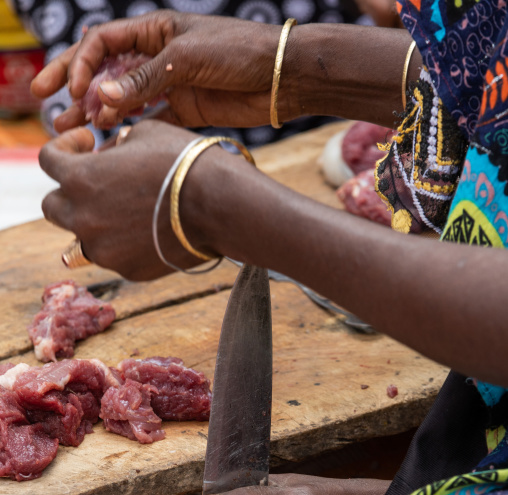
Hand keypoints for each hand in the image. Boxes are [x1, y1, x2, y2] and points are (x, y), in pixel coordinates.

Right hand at [31, 11, 281, 132]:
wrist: (279, 78)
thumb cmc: (237, 52)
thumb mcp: (186, 59)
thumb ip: (144, 80)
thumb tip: (100, 100)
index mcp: (154, 32)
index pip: (103, 44)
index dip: (81, 64)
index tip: (72, 88)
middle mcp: (157, 58)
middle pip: (105, 71)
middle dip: (75, 85)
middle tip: (46, 103)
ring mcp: (168, 86)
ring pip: (122, 100)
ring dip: (97, 114)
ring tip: (71, 131)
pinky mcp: (183, 111)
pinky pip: (146, 121)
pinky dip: (128, 131)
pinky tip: (109, 142)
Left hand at [39, 120, 217, 279]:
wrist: (219, 206)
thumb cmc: (185, 161)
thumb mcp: (145, 134)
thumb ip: (115, 145)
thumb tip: (107, 154)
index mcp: (81, 178)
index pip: (48, 160)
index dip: (65, 147)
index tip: (86, 143)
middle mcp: (83, 218)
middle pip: (53, 207)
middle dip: (70, 191)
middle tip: (96, 182)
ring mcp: (103, 249)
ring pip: (81, 236)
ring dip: (93, 221)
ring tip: (121, 210)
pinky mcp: (126, 269)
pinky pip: (112, 255)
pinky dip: (121, 243)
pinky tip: (145, 229)